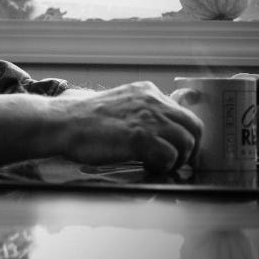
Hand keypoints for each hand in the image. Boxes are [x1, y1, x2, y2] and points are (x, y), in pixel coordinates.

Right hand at [58, 81, 202, 173]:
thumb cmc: (87, 120)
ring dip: (177, 159)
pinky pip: (170, 156)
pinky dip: (163, 166)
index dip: (186, 134)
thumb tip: (165, 120)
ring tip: (159, 165)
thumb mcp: (121, 104)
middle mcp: (153, 101)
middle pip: (194, 127)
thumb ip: (143, 110)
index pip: (185, 113)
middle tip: (177, 161)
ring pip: (186, 142)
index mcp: (148, 91)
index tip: (181, 148)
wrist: (64, 123)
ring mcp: (148, 118)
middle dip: (190, 149)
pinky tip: (148, 166)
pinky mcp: (141, 137)